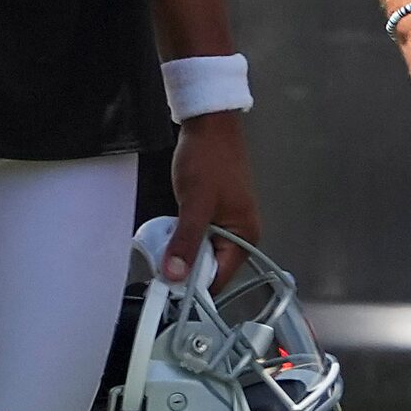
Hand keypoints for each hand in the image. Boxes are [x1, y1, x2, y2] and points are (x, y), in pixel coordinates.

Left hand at [164, 110, 262, 283]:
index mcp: (245, 236)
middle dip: (186, 265)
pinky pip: (198, 238)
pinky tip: (173, 226)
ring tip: (169, 236)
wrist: (208, 126)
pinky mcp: (215, 215)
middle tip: (165, 255)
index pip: (220, 278)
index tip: (168, 285)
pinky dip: (183, 236)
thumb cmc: (209, 159)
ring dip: (182, 249)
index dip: (193, 285)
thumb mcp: (195, 204)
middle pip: (210, 268)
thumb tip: (175, 276)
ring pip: (201, 253)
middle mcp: (240, 234)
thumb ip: (186, 243)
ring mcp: (227, 224)